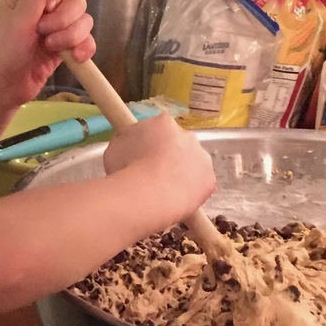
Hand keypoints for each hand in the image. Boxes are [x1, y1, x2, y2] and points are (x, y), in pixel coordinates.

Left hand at [0, 0, 94, 111]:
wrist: (6, 89)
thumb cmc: (5, 54)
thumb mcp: (18, 20)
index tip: (42, 13)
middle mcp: (43, 6)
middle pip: (75, 0)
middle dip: (65, 20)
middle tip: (44, 35)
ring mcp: (56, 27)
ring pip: (84, 20)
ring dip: (72, 36)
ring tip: (53, 49)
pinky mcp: (65, 45)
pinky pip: (87, 39)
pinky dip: (85, 48)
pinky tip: (76, 58)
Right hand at [102, 115, 216, 224]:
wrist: (148, 194)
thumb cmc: (127, 168)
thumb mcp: (115, 147)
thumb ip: (128, 142)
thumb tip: (132, 147)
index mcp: (164, 123)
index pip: (159, 129)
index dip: (149, 144)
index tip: (140, 158)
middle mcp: (188, 136)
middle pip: (179, 145)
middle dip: (168, 157)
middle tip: (152, 175)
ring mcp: (202, 158)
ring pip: (192, 165)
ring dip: (181, 173)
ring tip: (163, 191)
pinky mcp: (210, 181)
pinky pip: (199, 185)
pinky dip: (189, 192)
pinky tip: (175, 201)